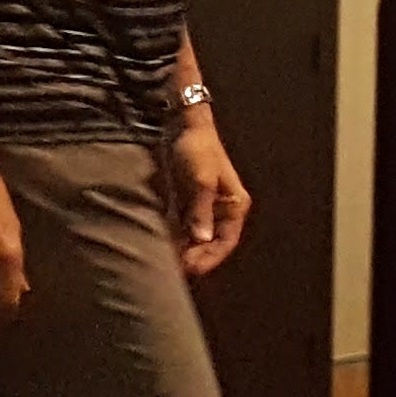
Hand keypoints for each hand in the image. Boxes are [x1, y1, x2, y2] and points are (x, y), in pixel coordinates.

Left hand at [168, 116, 250, 278]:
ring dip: (183, 249)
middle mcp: (221, 209)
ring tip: (166, 263)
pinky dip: (174, 235)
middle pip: (210, 242)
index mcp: (234, 206)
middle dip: (194, 257)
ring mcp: (204, 205)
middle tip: (174, 270)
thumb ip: (200, 210)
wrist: (182, 126)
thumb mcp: (200, 180)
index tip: (192, 270)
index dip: (210, 258)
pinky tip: (161, 245)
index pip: (226, 241)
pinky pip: (182, 224)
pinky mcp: (187, 200)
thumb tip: (201, 239)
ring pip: (195, 236)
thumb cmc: (197, 149)